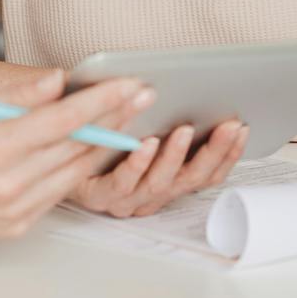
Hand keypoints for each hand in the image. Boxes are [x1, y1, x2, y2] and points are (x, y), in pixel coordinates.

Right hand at [0, 71, 153, 258]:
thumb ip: (16, 96)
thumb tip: (57, 80)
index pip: (64, 120)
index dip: (104, 100)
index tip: (131, 84)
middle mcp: (7, 183)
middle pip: (78, 147)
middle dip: (116, 119)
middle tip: (142, 96)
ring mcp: (12, 210)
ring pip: (74, 173)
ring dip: (103, 146)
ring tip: (125, 120)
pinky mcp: (13, 226)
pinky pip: (56, 194)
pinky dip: (74, 171)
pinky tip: (89, 151)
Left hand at [68, 120, 247, 217]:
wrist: (53, 145)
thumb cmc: (102, 130)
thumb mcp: (145, 121)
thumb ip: (176, 114)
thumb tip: (211, 100)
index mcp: (168, 179)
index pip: (208, 172)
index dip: (228, 153)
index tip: (243, 127)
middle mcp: (152, 193)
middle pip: (191, 179)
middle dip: (213, 151)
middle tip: (228, 125)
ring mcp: (127, 198)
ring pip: (160, 183)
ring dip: (175, 156)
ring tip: (184, 130)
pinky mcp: (99, 195)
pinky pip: (122, 183)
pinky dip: (137, 163)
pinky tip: (145, 142)